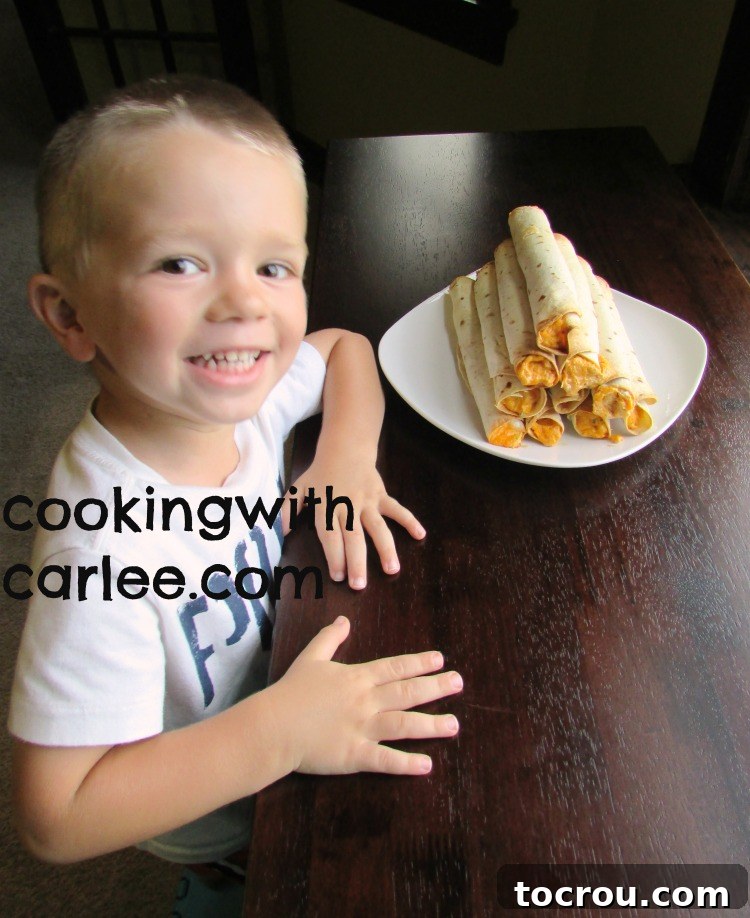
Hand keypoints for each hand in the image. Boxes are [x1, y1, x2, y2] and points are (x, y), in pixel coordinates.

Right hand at [269, 616, 461, 775]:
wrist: (273, 725)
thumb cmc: (291, 692)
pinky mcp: (354, 755)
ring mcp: (361, 728)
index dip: (418, 663)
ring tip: (454, 724)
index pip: (394, 667)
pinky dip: (406, 763)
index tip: (440, 660)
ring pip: (403, 724)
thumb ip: (329, 638)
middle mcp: (365, 701)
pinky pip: (385, 760)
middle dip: (435, 687)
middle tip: (459, 682)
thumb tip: (343, 620)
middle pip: (406, 692)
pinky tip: (427, 765)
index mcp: (356, 678)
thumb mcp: (311, 658)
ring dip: (431, 725)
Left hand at [283, 458, 425, 589]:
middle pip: (353, 537)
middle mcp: (347, 505)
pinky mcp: (381, 495)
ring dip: (385, 548)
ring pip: (377, 527)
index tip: (339, 576)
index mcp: (326, 506)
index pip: (330, 535)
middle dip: (357, 562)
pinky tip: (420, 535)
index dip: (334, 555)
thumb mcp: (298, 488)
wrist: (345, 447)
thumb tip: (282, 533)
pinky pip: (396, 509)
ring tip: (392, 569)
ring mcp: (366, 500)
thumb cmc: (320, 473)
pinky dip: (409, 520)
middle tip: (360, 585)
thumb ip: (288, 510)